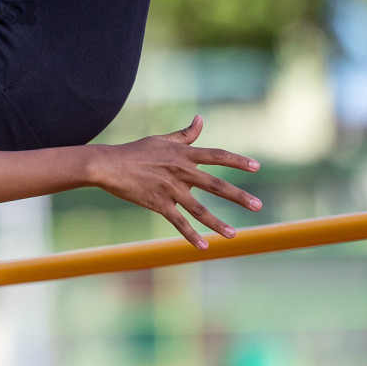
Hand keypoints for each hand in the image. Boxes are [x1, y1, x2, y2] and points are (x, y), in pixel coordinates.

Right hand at [92, 115, 261, 249]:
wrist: (109, 165)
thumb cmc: (136, 151)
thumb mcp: (162, 139)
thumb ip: (185, 134)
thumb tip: (201, 119)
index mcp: (183, 154)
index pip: (216, 155)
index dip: (237, 161)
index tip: (256, 166)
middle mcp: (180, 171)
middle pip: (215, 184)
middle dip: (238, 196)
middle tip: (258, 205)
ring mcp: (170, 188)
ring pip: (199, 209)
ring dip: (218, 223)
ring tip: (234, 235)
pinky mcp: (158, 203)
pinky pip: (179, 222)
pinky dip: (191, 236)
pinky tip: (205, 246)